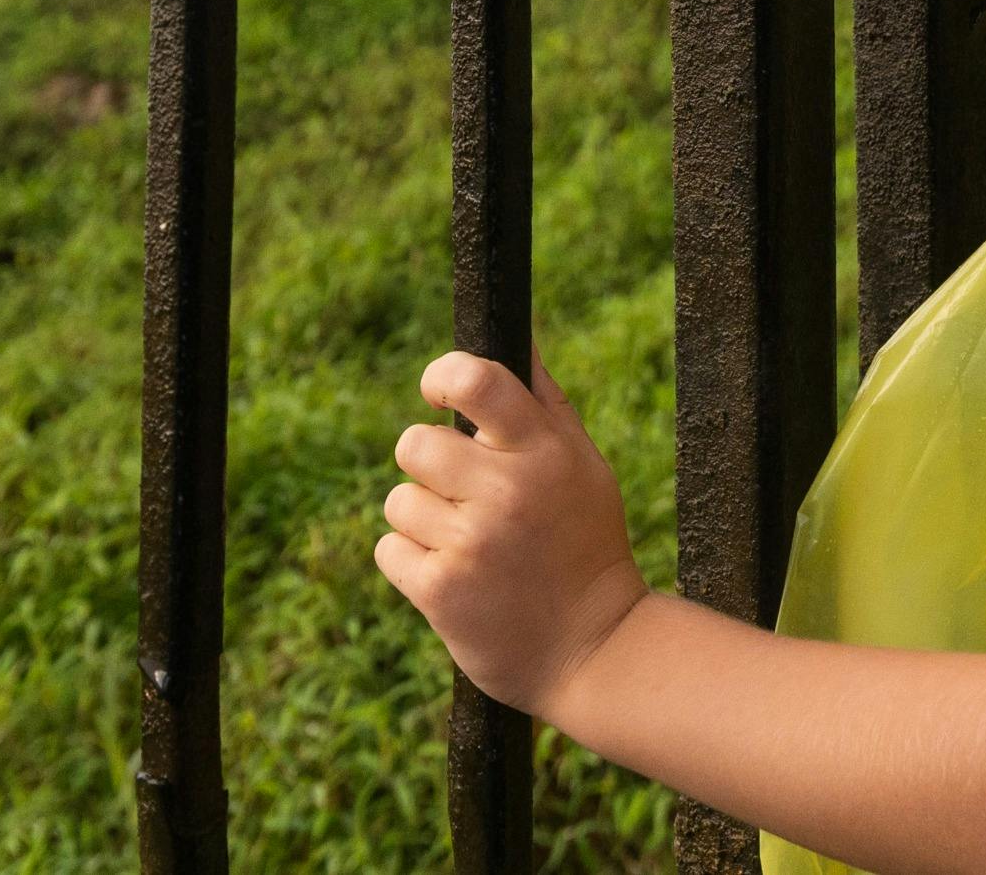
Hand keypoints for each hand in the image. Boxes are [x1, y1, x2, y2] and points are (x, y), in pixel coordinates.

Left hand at [377, 355, 648, 721]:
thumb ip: (543, 402)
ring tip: (467, 545)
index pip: (477, 380)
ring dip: (421, 520)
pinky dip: (411, 562)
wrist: (595, 652)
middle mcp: (508, 492)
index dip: (442, 376)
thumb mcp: (584, 467)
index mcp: (545, 452)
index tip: (435, 393)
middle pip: (416, 443)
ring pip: (399, 499)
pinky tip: (454, 578)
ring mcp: (471, 543)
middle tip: (461, 495)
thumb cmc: (585, 546)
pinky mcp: (440, 591)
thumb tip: (517, 333)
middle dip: (427, 465)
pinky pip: (389, 548)